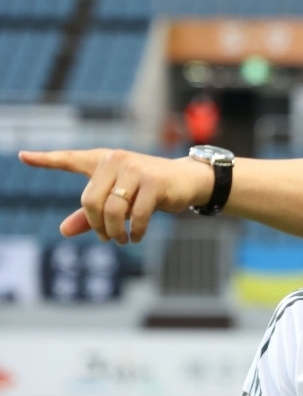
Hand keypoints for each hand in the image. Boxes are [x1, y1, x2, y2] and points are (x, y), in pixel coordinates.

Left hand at [18, 149, 213, 243]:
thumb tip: (63, 231)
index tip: (23, 156)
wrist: (187, 181)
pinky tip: (136, 236)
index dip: (45, 159)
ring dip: (115, 232)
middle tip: (106, 238)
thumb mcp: (119, 200)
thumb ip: (91, 215)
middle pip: (90, 200)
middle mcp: (116, 160)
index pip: (69, 159)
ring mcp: (135, 169)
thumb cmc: (149, 189)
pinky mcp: (154, 182)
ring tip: (121, 240)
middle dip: (97, 225)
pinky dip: (135, 231)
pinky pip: (136, 214)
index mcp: (102, 161)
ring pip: (113, 209)